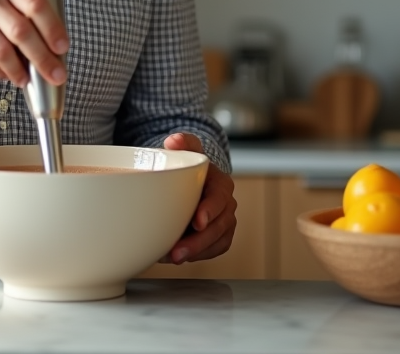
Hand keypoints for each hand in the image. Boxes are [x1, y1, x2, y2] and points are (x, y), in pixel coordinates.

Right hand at [0, 0, 68, 86]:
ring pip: (4, 51)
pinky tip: (9, 74)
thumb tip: (51, 38)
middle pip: (22, 32)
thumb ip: (23, 5)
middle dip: (43, 58)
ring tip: (29, 79)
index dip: (52, 28)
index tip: (62, 47)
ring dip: (20, 70)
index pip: (35, 4)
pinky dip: (1, 71)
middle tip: (55, 73)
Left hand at [162, 133, 236, 263]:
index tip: (198, 221)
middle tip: (177, 251)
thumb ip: (183, 143)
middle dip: (200, 241)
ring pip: (217, 242)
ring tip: (173, 257)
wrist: (193, 181)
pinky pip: (213, 250)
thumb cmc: (191, 166)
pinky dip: (198, 256)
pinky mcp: (218, 237)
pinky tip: (178, 256)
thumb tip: (174, 141)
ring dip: (197, 252)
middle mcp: (226, 204)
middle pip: (219, 226)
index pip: (219, 197)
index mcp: (220, 184)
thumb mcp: (187, 149)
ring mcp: (224, 222)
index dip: (210, 210)